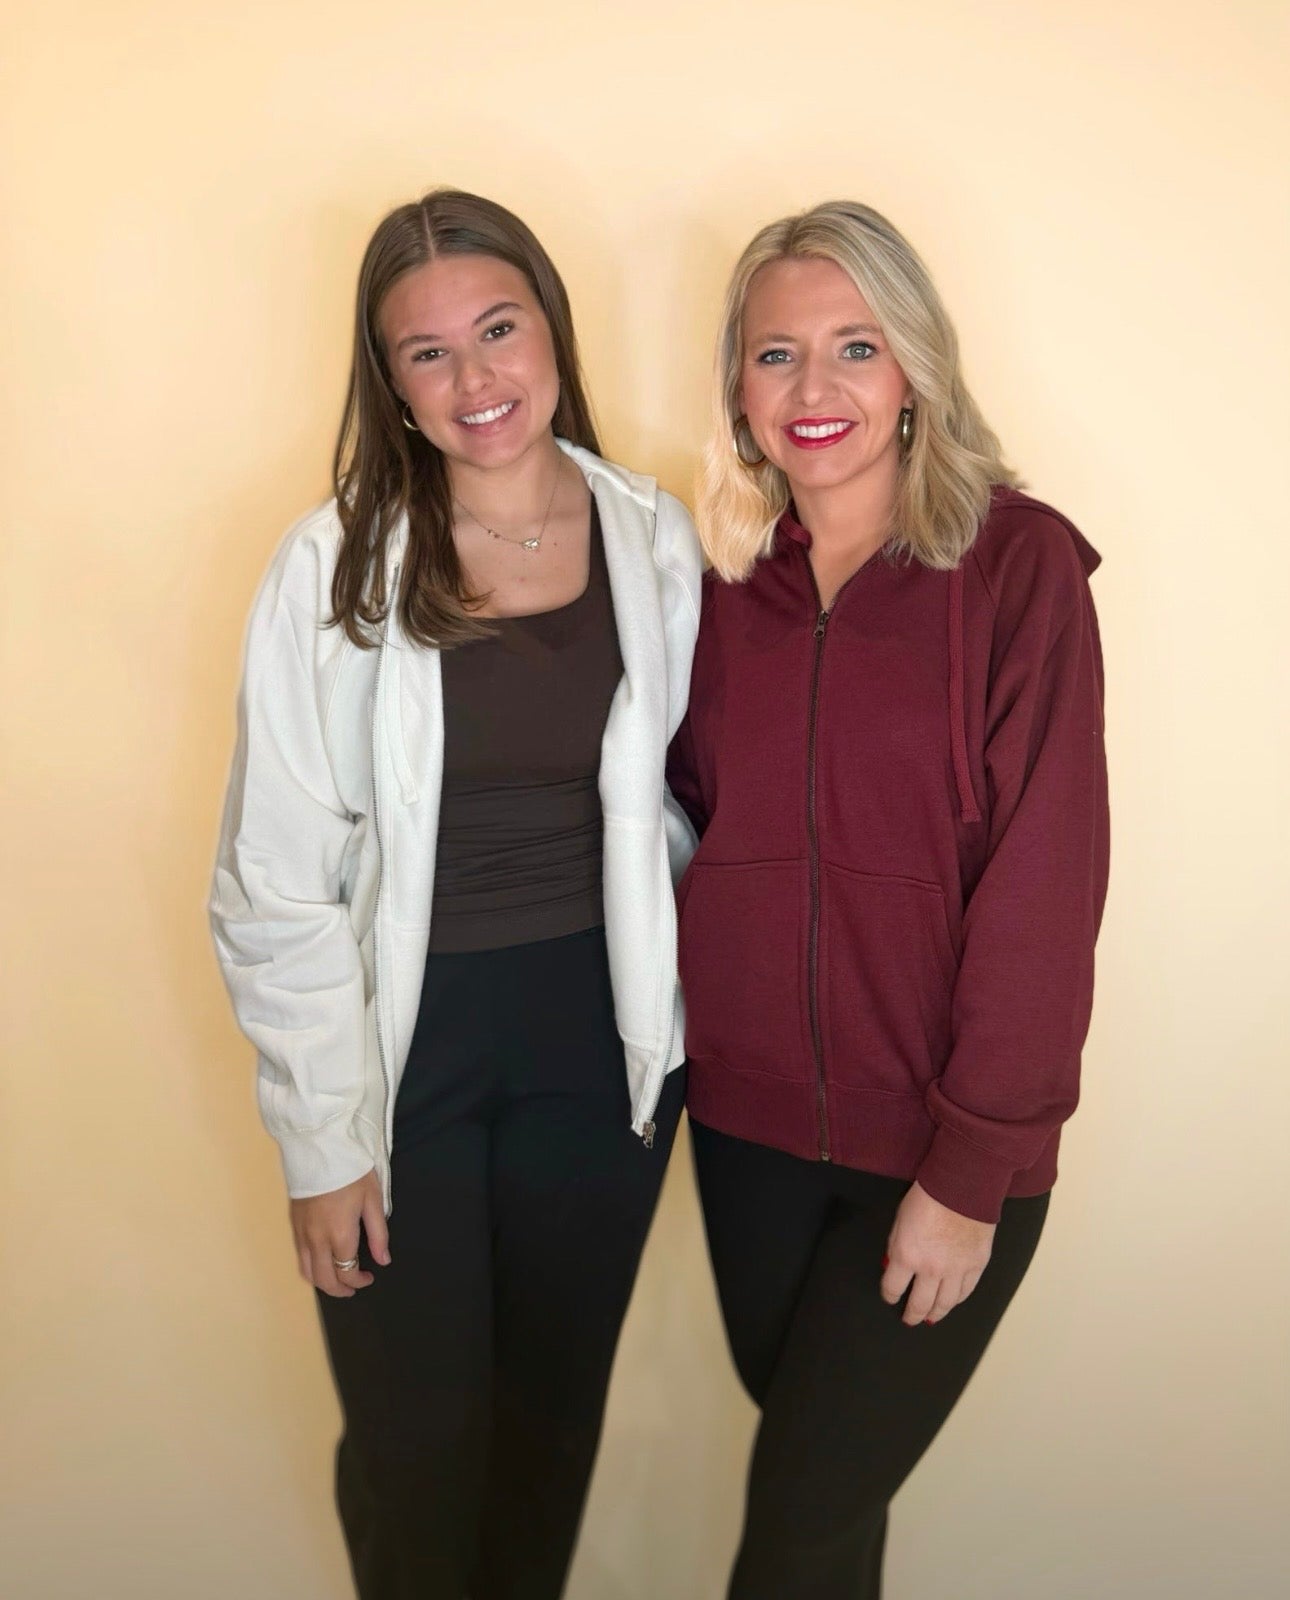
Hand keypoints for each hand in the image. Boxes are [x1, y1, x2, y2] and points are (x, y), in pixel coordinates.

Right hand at [290, 1169, 389, 1298]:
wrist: (320, 1150)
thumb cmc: (351, 1172)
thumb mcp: (373, 1200)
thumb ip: (378, 1234)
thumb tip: (383, 1260)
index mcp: (339, 1235)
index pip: (347, 1272)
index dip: (359, 1281)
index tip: (369, 1277)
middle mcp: (317, 1240)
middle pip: (324, 1279)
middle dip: (340, 1290)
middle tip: (353, 1288)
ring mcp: (301, 1233)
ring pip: (307, 1272)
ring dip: (322, 1283)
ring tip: (337, 1281)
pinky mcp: (293, 1225)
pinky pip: (299, 1257)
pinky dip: (310, 1269)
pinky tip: (322, 1263)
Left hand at [880, 1180, 994, 1326]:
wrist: (963, 1186)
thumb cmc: (927, 1196)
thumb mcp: (899, 1219)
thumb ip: (895, 1246)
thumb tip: (893, 1266)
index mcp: (907, 1256)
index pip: (893, 1288)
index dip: (890, 1295)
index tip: (890, 1297)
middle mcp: (931, 1270)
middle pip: (920, 1304)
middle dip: (912, 1314)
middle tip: (909, 1320)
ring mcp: (956, 1270)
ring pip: (945, 1304)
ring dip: (936, 1314)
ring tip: (931, 1319)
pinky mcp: (977, 1265)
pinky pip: (966, 1291)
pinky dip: (957, 1300)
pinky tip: (952, 1301)